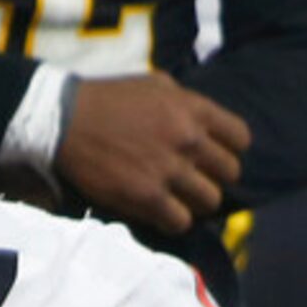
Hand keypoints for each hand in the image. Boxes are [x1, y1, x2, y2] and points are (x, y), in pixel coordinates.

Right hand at [55, 73, 249, 235]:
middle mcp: (189, 140)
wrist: (66, 120)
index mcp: (194, 109)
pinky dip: (175, 221)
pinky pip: (180, 221)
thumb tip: (200, 119)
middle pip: (230, 173)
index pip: (240, 138)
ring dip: (196, 203)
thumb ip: (184, 101)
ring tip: (180, 200)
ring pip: (210, 200)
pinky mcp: (147, 197)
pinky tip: (162, 214)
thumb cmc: (108, 98)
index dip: (230, 149)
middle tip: (196, 181)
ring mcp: (169, 171)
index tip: (213, 156)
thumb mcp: (155, 84)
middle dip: (214, 177)